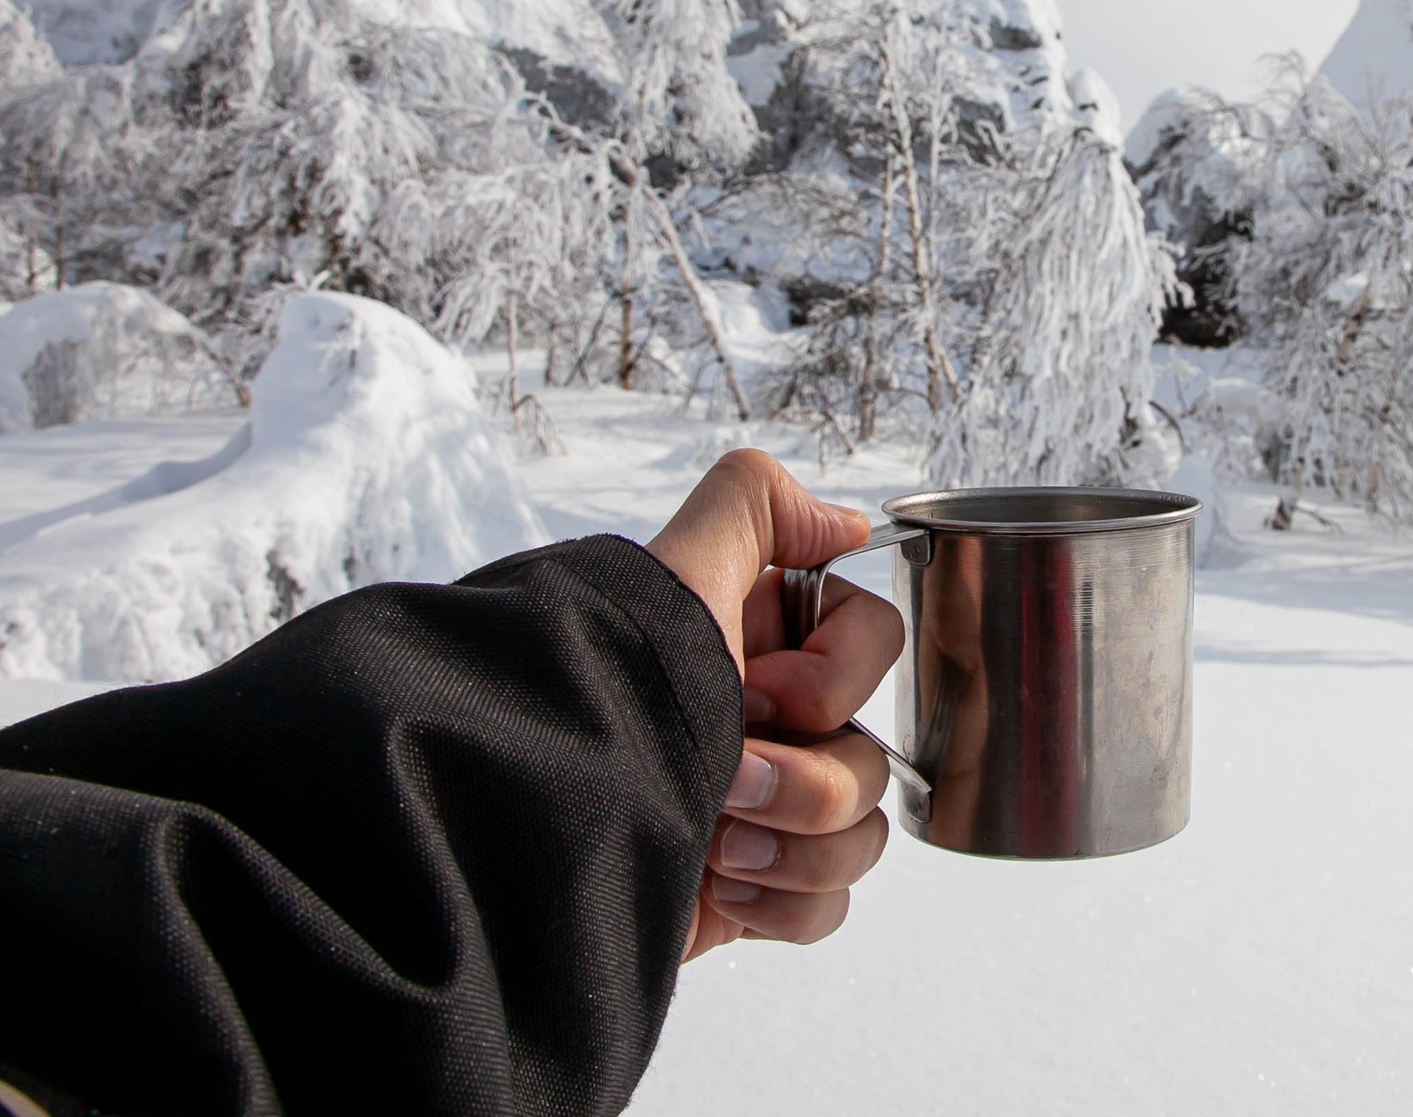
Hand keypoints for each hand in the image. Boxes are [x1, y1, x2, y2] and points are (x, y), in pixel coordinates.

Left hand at [645, 449, 901, 958]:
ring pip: (861, 834)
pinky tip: (715, 889)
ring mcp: (761, 816)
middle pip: (873, 757)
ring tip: (715, 848)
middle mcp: (766, 729)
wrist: (539, 837)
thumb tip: (845, 524)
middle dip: (808, 783)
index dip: (832, 676)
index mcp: (758, 650)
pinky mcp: (749, 892)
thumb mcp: (681, 576)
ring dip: (797, 847)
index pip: (872, 644)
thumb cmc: (609, 700)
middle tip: (726, 780)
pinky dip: (782, 903)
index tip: (757, 689)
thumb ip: (755, 506)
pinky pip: (828, 905)